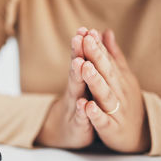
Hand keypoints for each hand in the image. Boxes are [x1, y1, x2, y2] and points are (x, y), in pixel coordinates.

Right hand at [35, 28, 94, 148]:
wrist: (67, 131)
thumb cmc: (78, 104)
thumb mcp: (83, 82)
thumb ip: (87, 60)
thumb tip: (93, 38)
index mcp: (81, 80)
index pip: (82, 59)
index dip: (84, 45)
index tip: (85, 28)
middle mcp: (76, 90)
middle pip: (76, 69)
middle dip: (78, 53)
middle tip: (78, 37)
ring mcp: (75, 106)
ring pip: (77, 90)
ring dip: (77, 76)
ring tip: (79, 63)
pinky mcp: (78, 124)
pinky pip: (81, 117)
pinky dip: (83, 111)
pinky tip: (84, 104)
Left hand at [78, 28, 150, 152]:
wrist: (138, 134)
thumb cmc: (125, 100)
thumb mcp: (121, 76)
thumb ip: (112, 55)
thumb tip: (105, 31)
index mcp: (118, 79)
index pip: (107, 60)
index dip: (97, 46)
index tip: (88, 31)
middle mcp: (118, 92)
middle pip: (106, 73)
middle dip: (96, 57)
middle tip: (86, 41)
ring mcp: (116, 110)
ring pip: (104, 94)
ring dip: (95, 81)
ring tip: (85, 68)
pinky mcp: (111, 128)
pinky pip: (103, 121)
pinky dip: (95, 114)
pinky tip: (87, 107)